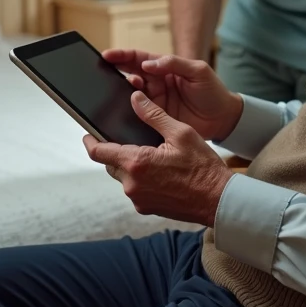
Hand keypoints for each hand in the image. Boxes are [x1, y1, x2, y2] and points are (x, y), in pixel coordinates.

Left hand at [83, 90, 232, 226]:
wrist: (218, 200)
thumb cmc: (203, 168)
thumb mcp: (180, 133)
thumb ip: (154, 115)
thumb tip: (135, 99)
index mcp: (137, 163)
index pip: (98, 152)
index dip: (89, 142)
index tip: (87, 135)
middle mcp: (132, 184)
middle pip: (110, 164)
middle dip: (115, 151)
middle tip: (128, 139)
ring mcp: (138, 199)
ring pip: (123, 177)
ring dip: (130, 166)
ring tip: (151, 154)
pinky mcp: (146, 208)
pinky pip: (136, 189)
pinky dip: (142, 179)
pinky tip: (160, 172)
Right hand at [103, 49, 242, 141]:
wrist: (224, 119)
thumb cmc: (213, 91)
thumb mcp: (198, 71)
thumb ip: (175, 63)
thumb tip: (149, 64)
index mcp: (165, 67)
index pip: (139, 58)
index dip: (122, 56)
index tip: (107, 56)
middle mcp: (156, 82)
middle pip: (130, 74)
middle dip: (114, 72)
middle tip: (101, 73)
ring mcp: (155, 101)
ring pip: (131, 94)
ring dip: (121, 92)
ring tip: (114, 91)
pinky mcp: (156, 117)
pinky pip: (138, 113)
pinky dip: (128, 111)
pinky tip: (121, 111)